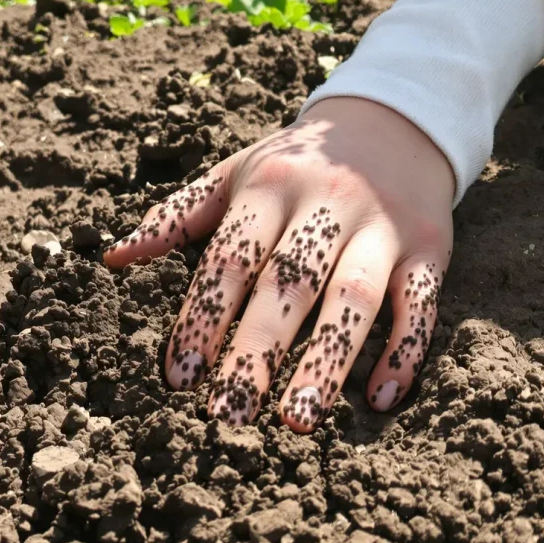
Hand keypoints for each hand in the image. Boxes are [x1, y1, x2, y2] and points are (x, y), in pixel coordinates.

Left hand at [104, 96, 454, 431]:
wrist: (393, 122)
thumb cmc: (296, 163)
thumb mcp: (235, 173)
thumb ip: (178, 217)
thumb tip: (114, 258)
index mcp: (271, 187)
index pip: (230, 258)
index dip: (203, 316)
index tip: (178, 376)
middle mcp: (328, 204)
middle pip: (289, 284)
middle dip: (255, 350)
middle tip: (227, 414)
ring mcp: (383, 228)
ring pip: (356, 298)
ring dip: (327, 361)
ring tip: (297, 421)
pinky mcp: (429, 249)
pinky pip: (421, 304)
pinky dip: (405, 350)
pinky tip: (380, 398)